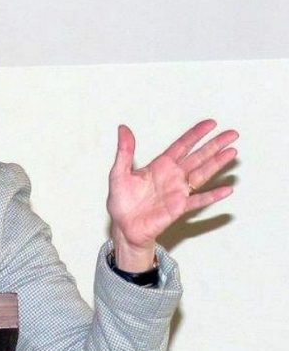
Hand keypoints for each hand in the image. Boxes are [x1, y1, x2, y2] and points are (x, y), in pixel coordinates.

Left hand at [107, 119, 238, 270]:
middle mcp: (172, 176)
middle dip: (214, 145)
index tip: (211, 124)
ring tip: (232, 152)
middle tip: (232, 134)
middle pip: (198, 156)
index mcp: (160, 165)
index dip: (196, 134)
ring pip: (202, 174)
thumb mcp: (119, 173)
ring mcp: (178, 191)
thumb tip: (123, 129)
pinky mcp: (179, 208)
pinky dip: (212, 196)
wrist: (123, 226)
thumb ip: (124, 151)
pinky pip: (199, 200)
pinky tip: (226, 190)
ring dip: (217, 163)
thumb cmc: (121, 201)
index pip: (182, 145)